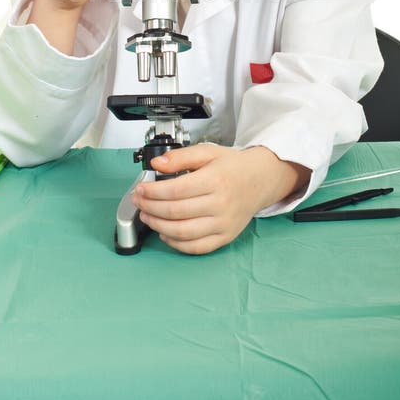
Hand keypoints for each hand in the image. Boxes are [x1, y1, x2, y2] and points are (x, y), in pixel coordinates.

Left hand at [131, 144, 310, 254]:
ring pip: (182, 232)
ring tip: (147, 215)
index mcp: (215, 180)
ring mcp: (223, 224)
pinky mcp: (224, 237)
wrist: (260, 180)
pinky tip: (165, 233)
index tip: (141, 188)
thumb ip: (180, 157)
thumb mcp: (208, 152)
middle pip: (175, 211)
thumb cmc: (233, 167)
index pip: (175, 190)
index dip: (152, 191)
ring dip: (158, 226)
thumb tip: (157, 164)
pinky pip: (196, 247)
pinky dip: (176, 243)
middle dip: (150, 207)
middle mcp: (220, 204)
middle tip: (139, 201)